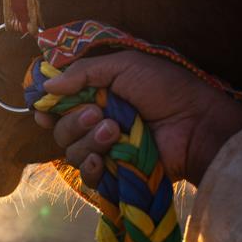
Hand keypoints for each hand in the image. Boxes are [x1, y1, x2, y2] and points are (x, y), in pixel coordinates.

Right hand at [34, 51, 241, 185]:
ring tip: (115, 132)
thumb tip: (45, 86)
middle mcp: (95, 121)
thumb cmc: (167, 89)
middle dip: (73, 121)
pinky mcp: (115, 172)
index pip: (58, 104)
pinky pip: (87, 175)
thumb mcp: (125, 66)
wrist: (197, 125)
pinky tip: (103, 159)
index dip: (47, 107)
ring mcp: (104, 149)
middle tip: (99, 114)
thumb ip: (84, 73)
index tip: (44, 108)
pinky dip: (90, 167)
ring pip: (70, 150)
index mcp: (96, 95)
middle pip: (59, 128)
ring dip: (88, 141)